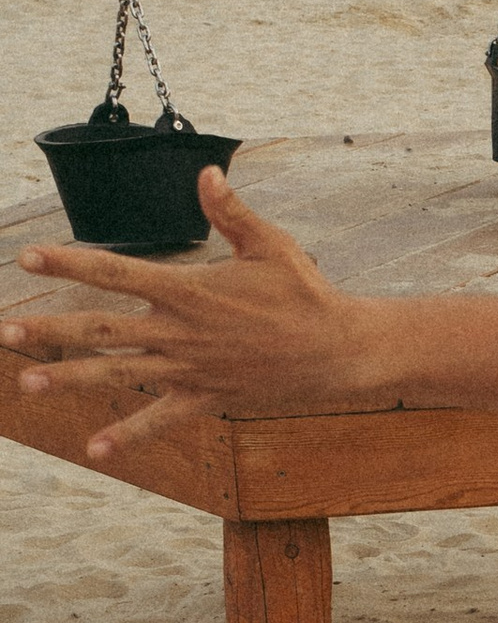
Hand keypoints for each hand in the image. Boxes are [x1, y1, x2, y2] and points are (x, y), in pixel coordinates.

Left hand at [3, 168, 374, 458]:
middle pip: (102, 330)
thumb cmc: (306, 292)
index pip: (116, 273)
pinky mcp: (208, 397)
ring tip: (27, 383)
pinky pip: (162, 419)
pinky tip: (94, 449)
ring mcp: (193, 368)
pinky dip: (129, 435)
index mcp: (191, 290)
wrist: (340, 349)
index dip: (69, 263)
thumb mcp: (271, 245)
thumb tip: (206, 173)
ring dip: (72, 379)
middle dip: (50, 330)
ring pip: (120, 374)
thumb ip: (231, 212)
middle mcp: (183, 331)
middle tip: (4, 331)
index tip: (28, 257)